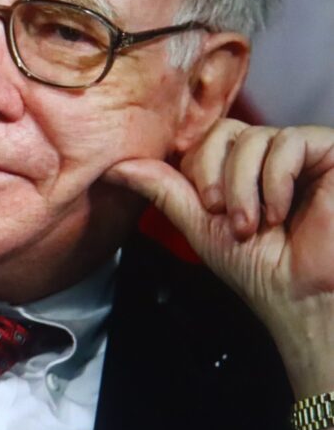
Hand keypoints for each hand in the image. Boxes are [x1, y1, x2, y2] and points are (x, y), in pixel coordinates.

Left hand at [104, 119, 333, 400]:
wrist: (302, 298)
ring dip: (244, 187)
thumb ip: (163, 189)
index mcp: (240, 167)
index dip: (199, 169)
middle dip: (215, 176)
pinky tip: (278, 213)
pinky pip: (290, 141)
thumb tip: (116, 167)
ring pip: (254, 137)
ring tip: (253, 225)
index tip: (205, 208)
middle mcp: (271, 155)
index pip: (205, 138)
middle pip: (224, 131)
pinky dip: (276, 180)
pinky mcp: (330, 152)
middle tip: (221, 215)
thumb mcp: (199, 223)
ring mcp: (302, 153)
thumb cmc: (259, 269)